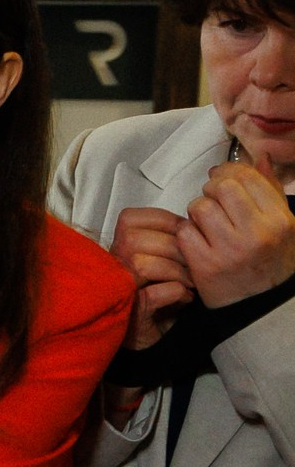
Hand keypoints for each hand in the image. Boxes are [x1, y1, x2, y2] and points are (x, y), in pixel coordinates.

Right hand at [112, 203, 196, 351]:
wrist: (162, 334)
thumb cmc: (165, 292)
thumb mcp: (165, 258)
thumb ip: (169, 238)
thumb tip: (192, 222)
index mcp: (119, 247)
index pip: (129, 219)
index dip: (164, 220)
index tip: (187, 230)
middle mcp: (113, 267)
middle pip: (134, 240)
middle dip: (174, 246)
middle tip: (195, 260)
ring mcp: (120, 292)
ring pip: (141, 265)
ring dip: (176, 270)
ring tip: (193, 279)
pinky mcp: (132, 315)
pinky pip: (153, 294)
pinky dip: (176, 292)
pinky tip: (187, 297)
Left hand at [182, 161, 294, 308]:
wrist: (258, 310)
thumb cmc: (269, 261)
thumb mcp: (282, 226)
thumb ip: (271, 190)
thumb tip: (261, 156)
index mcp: (281, 220)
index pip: (247, 177)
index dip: (228, 171)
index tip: (220, 178)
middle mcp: (258, 233)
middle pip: (220, 187)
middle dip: (210, 190)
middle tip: (212, 201)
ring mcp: (231, 250)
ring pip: (199, 207)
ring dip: (197, 212)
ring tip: (206, 225)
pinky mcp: (206, 267)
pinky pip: (185, 232)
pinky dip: (187, 235)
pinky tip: (197, 243)